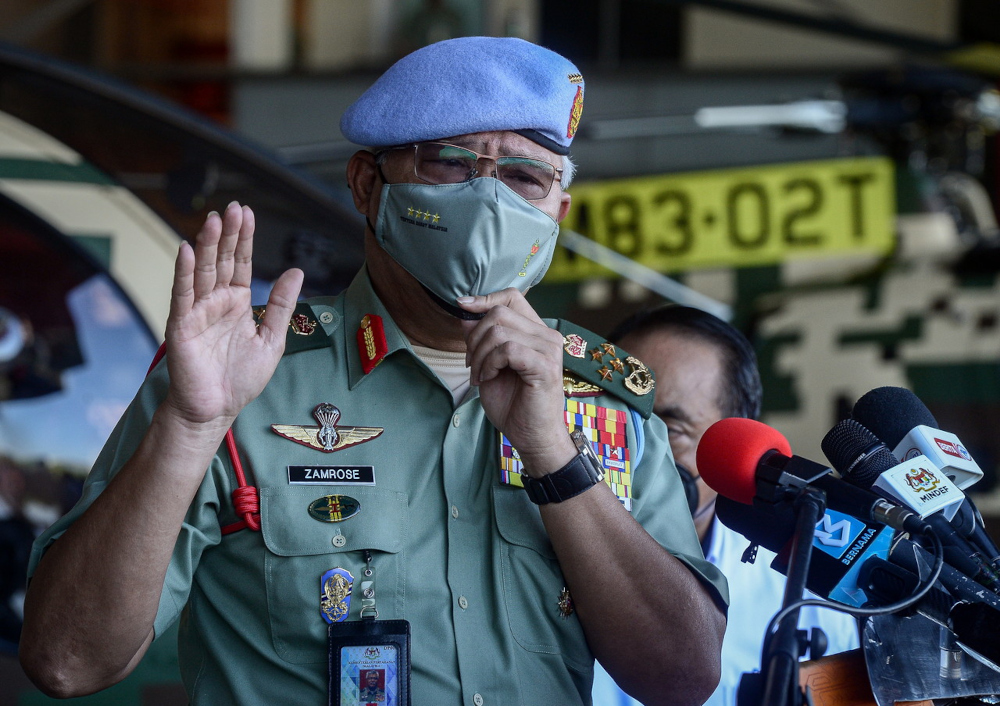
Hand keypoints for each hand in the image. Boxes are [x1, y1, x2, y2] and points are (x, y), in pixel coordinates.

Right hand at [163, 202, 302, 433]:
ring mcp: (197, 311)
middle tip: (233, 208)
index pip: (241, 263)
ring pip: (202, 272)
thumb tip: (297, 271)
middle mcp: (216, 302)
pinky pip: (182, 295)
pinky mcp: (181, 326)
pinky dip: (184, 273)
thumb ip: (282, 304)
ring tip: (214, 220)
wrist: (217, 409)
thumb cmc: (241, 378)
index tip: (247, 213)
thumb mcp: (272, 339)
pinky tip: (187, 250)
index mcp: (238, 303)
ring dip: (207, 246)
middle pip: (222, 261)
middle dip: (227, 234)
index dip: (244, 239)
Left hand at [459, 289, 574, 474]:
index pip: (512, 296)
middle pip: (499, 313)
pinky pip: (508, 349)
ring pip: (499, 331)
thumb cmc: (512, 403)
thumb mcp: (488, 364)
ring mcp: (549, 349)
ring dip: (479, 355)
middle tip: (472, 364)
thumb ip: (480, 338)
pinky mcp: (546, 366)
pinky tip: (489, 378)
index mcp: (536, 331)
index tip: (462, 306)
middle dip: (475, 338)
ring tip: (480, 375)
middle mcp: (547, 335)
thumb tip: (465, 310)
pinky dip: (490, 363)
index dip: (485, 298)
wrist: (530, 435)